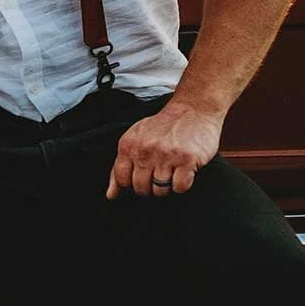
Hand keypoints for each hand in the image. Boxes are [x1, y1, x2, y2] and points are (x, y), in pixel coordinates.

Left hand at [105, 99, 222, 199]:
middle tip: (160, 174)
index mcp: (129, 145)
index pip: (122, 180)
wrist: (194, 109)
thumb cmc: (163, 127)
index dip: (133, 182)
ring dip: (167, 186)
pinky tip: (184, 171)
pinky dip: (183, 184)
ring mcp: (166, 155)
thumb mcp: (135, 140)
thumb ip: (120, 167)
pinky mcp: (187, 159)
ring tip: (172, 172)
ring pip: (160, 190)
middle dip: (150, 187)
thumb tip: (110, 195)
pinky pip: (180, 187)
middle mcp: (145, 150)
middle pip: (141, 188)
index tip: (143, 175)